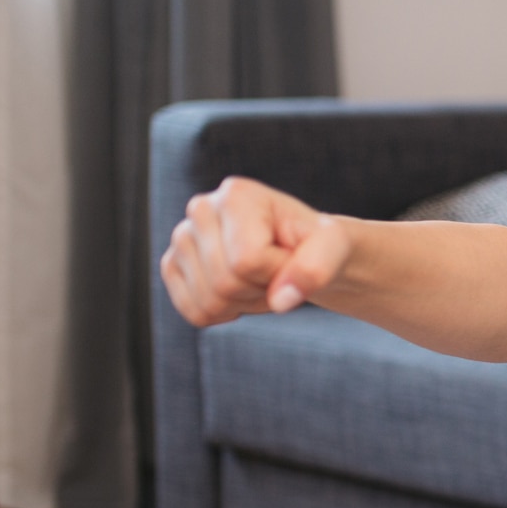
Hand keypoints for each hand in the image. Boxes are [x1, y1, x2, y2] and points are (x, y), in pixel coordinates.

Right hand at [159, 176, 350, 325]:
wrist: (303, 252)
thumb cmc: (319, 245)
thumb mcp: (334, 248)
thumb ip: (316, 268)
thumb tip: (282, 300)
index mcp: (236, 195)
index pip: (247, 261)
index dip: (277, 271)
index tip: (290, 256)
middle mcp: (201, 209)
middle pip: (224, 283)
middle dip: (260, 290)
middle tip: (277, 272)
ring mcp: (181, 238)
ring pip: (208, 302)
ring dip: (244, 303)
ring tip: (261, 278)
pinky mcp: (172, 265)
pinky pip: (194, 312)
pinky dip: (223, 313)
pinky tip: (241, 289)